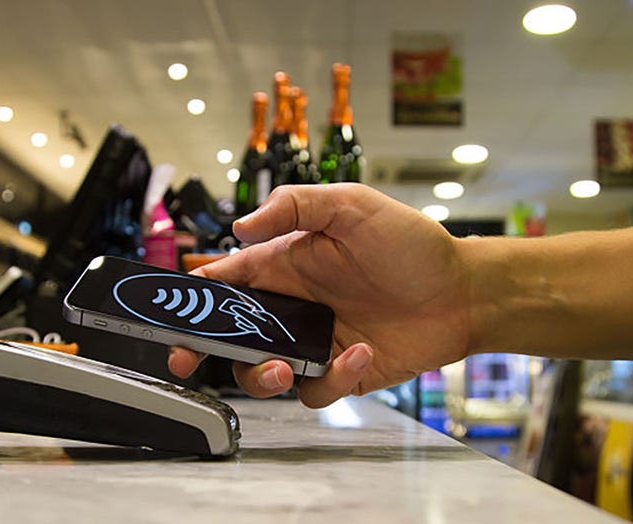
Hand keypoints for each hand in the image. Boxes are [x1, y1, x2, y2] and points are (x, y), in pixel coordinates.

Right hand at [168, 183, 472, 407]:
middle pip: (230, 335)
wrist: (463, 291)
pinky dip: (330, 379)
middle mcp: (292, 306)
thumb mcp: (352, 205)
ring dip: (261, 376)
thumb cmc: (410, 243)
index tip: (168, 316)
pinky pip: (315, 389)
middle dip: (200, 350)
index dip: (191, 300)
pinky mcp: (341, 371)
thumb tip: (241, 227)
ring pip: (263, 371)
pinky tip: (358, 353)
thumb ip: (295, 206)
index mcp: (283, 264)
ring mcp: (314, 341)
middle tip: (186, 360)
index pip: (224, 283)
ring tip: (283, 367)